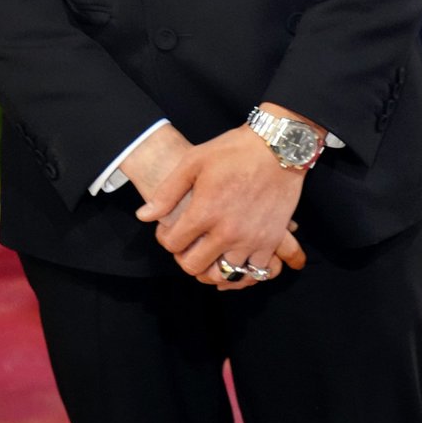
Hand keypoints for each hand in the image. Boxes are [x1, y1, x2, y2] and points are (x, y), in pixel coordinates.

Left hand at [135, 124, 307, 288]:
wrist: (278, 147)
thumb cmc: (233, 150)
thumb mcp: (193, 161)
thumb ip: (167, 192)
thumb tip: (144, 216)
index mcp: (205, 211)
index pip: (173, 244)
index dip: (166, 238)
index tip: (170, 230)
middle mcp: (227, 232)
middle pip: (194, 267)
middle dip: (184, 257)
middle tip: (188, 244)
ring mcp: (251, 239)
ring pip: (223, 275)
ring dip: (212, 267)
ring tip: (210, 252)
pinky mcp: (271, 241)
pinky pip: (254, 273)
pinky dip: (242, 270)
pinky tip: (235, 256)